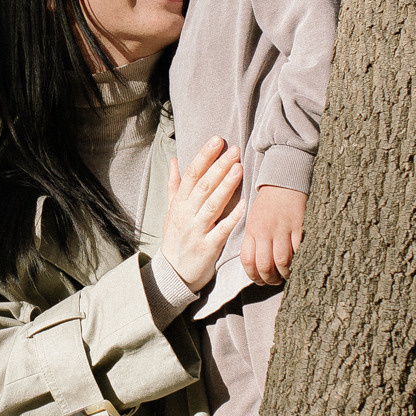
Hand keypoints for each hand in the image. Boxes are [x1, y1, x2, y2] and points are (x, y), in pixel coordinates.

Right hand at [161, 137, 242, 291]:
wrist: (173, 274)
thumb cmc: (176, 240)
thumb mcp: (170, 211)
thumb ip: (175, 186)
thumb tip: (176, 161)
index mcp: (178, 204)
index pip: (191, 175)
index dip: (204, 156)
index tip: (218, 140)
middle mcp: (185, 215)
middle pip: (203, 186)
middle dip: (219, 166)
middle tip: (235, 149)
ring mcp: (195, 231)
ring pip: (212, 204)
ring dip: (226, 185)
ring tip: (239, 168)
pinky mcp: (207, 248)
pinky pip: (221, 230)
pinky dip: (232, 217)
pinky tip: (244, 205)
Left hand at [239, 184, 307, 285]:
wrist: (283, 180)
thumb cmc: (268, 202)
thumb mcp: (253, 219)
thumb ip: (254, 239)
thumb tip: (256, 263)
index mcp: (251, 230)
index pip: (248, 261)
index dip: (254, 276)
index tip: (260, 281)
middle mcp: (265, 231)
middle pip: (264, 266)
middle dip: (270, 279)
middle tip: (275, 281)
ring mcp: (282, 229)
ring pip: (282, 261)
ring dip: (285, 273)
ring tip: (287, 275)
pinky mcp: (298, 225)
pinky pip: (299, 249)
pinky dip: (299, 260)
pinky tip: (300, 263)